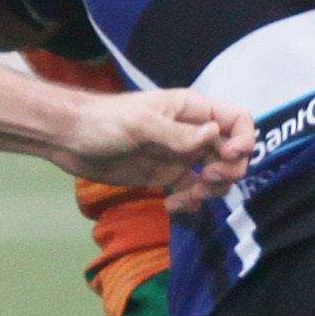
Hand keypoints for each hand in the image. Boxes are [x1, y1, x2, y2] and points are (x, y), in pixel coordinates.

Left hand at [52, 88, 253, 203]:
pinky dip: (191, 202)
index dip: (243, 139)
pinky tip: (172, 205)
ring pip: (217, 175)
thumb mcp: (141, 124)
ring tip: (188, 198)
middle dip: (229, 170)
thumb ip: (177, 134)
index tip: (228, 156)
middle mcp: (192, 132)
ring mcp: (181, 156)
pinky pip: (193, 191)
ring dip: (212, 191)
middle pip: (233, 152)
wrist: (71, 139)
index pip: (237, 119)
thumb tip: (215, 135)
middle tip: (206, 180)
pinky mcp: (167, 176)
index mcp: (191, 110)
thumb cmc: (104, 121)